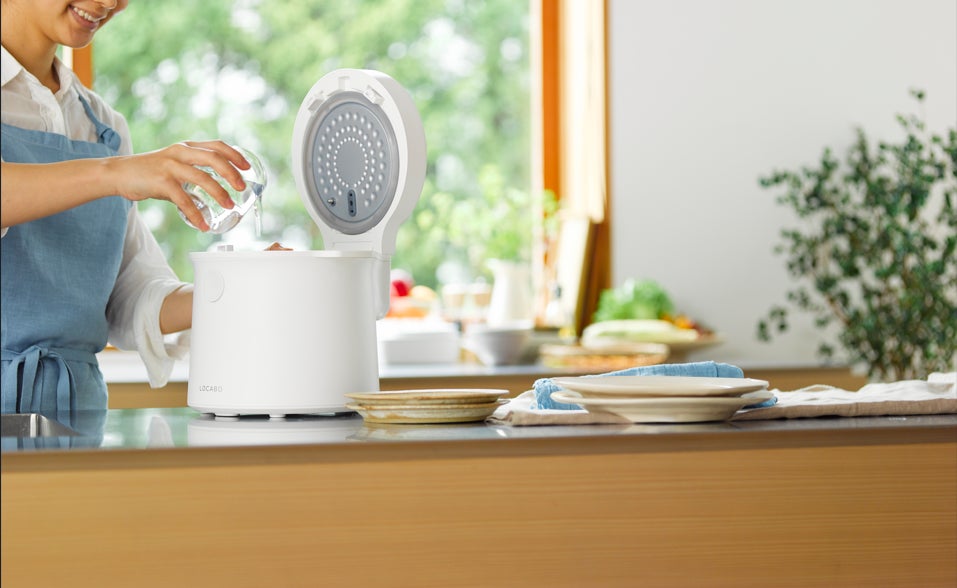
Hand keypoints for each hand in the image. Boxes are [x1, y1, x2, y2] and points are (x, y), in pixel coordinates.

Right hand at [109, 141, 250, 230]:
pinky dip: (196, 214)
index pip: (217, 146)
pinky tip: (203, 224)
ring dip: (219, 194)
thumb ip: (193, 172)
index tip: (247, 167)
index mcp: (186, 147)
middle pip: (214, 158)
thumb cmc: (149, 171)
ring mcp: (170, 167)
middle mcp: (180, 153)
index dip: (235, 155)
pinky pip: (184, 200)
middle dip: (232, 173)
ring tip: (229, 206)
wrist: (119, 173)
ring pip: (202, 178)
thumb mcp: (174, 164)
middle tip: (242, 188)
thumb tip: (215, 192)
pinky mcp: (161, 182)